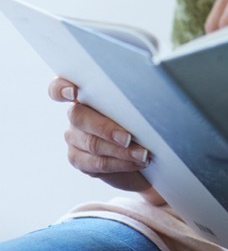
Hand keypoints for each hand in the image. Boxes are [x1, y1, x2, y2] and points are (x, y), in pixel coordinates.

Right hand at [49, 77, 162, 202]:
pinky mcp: (78, 159)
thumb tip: (146, 94)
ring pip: (92, 144)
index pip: (59, 87)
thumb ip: (132, 100)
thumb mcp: (139, 107)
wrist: (144, 152)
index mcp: (87, 94)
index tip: (73, 92)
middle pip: (79, 118)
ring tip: (143, 154)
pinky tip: (137, 162)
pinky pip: (97, 163)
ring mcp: (74, 137)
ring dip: (121, 151)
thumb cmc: (143, 122)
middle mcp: (75, 114)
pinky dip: (120, 163)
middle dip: (107, 129)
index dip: (61, 89)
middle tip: (129, 138)